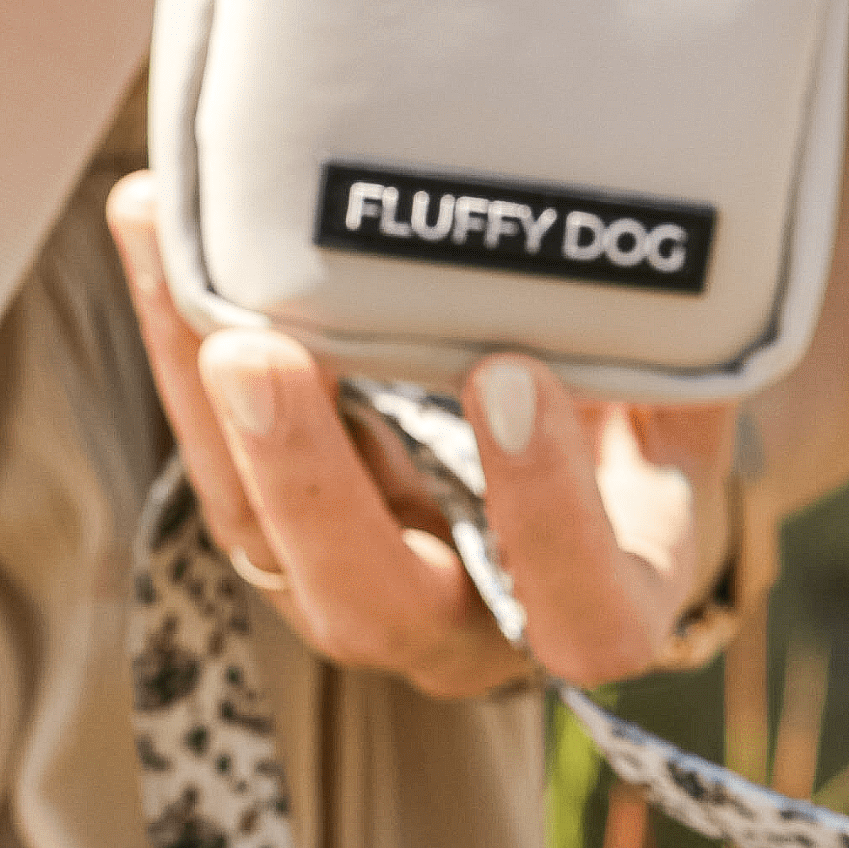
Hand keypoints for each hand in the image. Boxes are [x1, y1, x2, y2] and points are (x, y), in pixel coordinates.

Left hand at [106, 176, 741, 695]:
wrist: (588, 463)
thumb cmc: (653, 434)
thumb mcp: (694, 412)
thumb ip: (681, 358)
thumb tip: (681, 235)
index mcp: (599, 608)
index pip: (585, 615)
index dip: (548, 518)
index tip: (513, 377)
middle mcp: (470, 627)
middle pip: (371, 605)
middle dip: (307, 480)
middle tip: (261, 352)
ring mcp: (362, 587)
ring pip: (258, 533)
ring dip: (204, 397)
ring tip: (170, 241)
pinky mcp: (282, 529)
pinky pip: (212, 454)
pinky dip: (177, 337)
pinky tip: (154, 220)